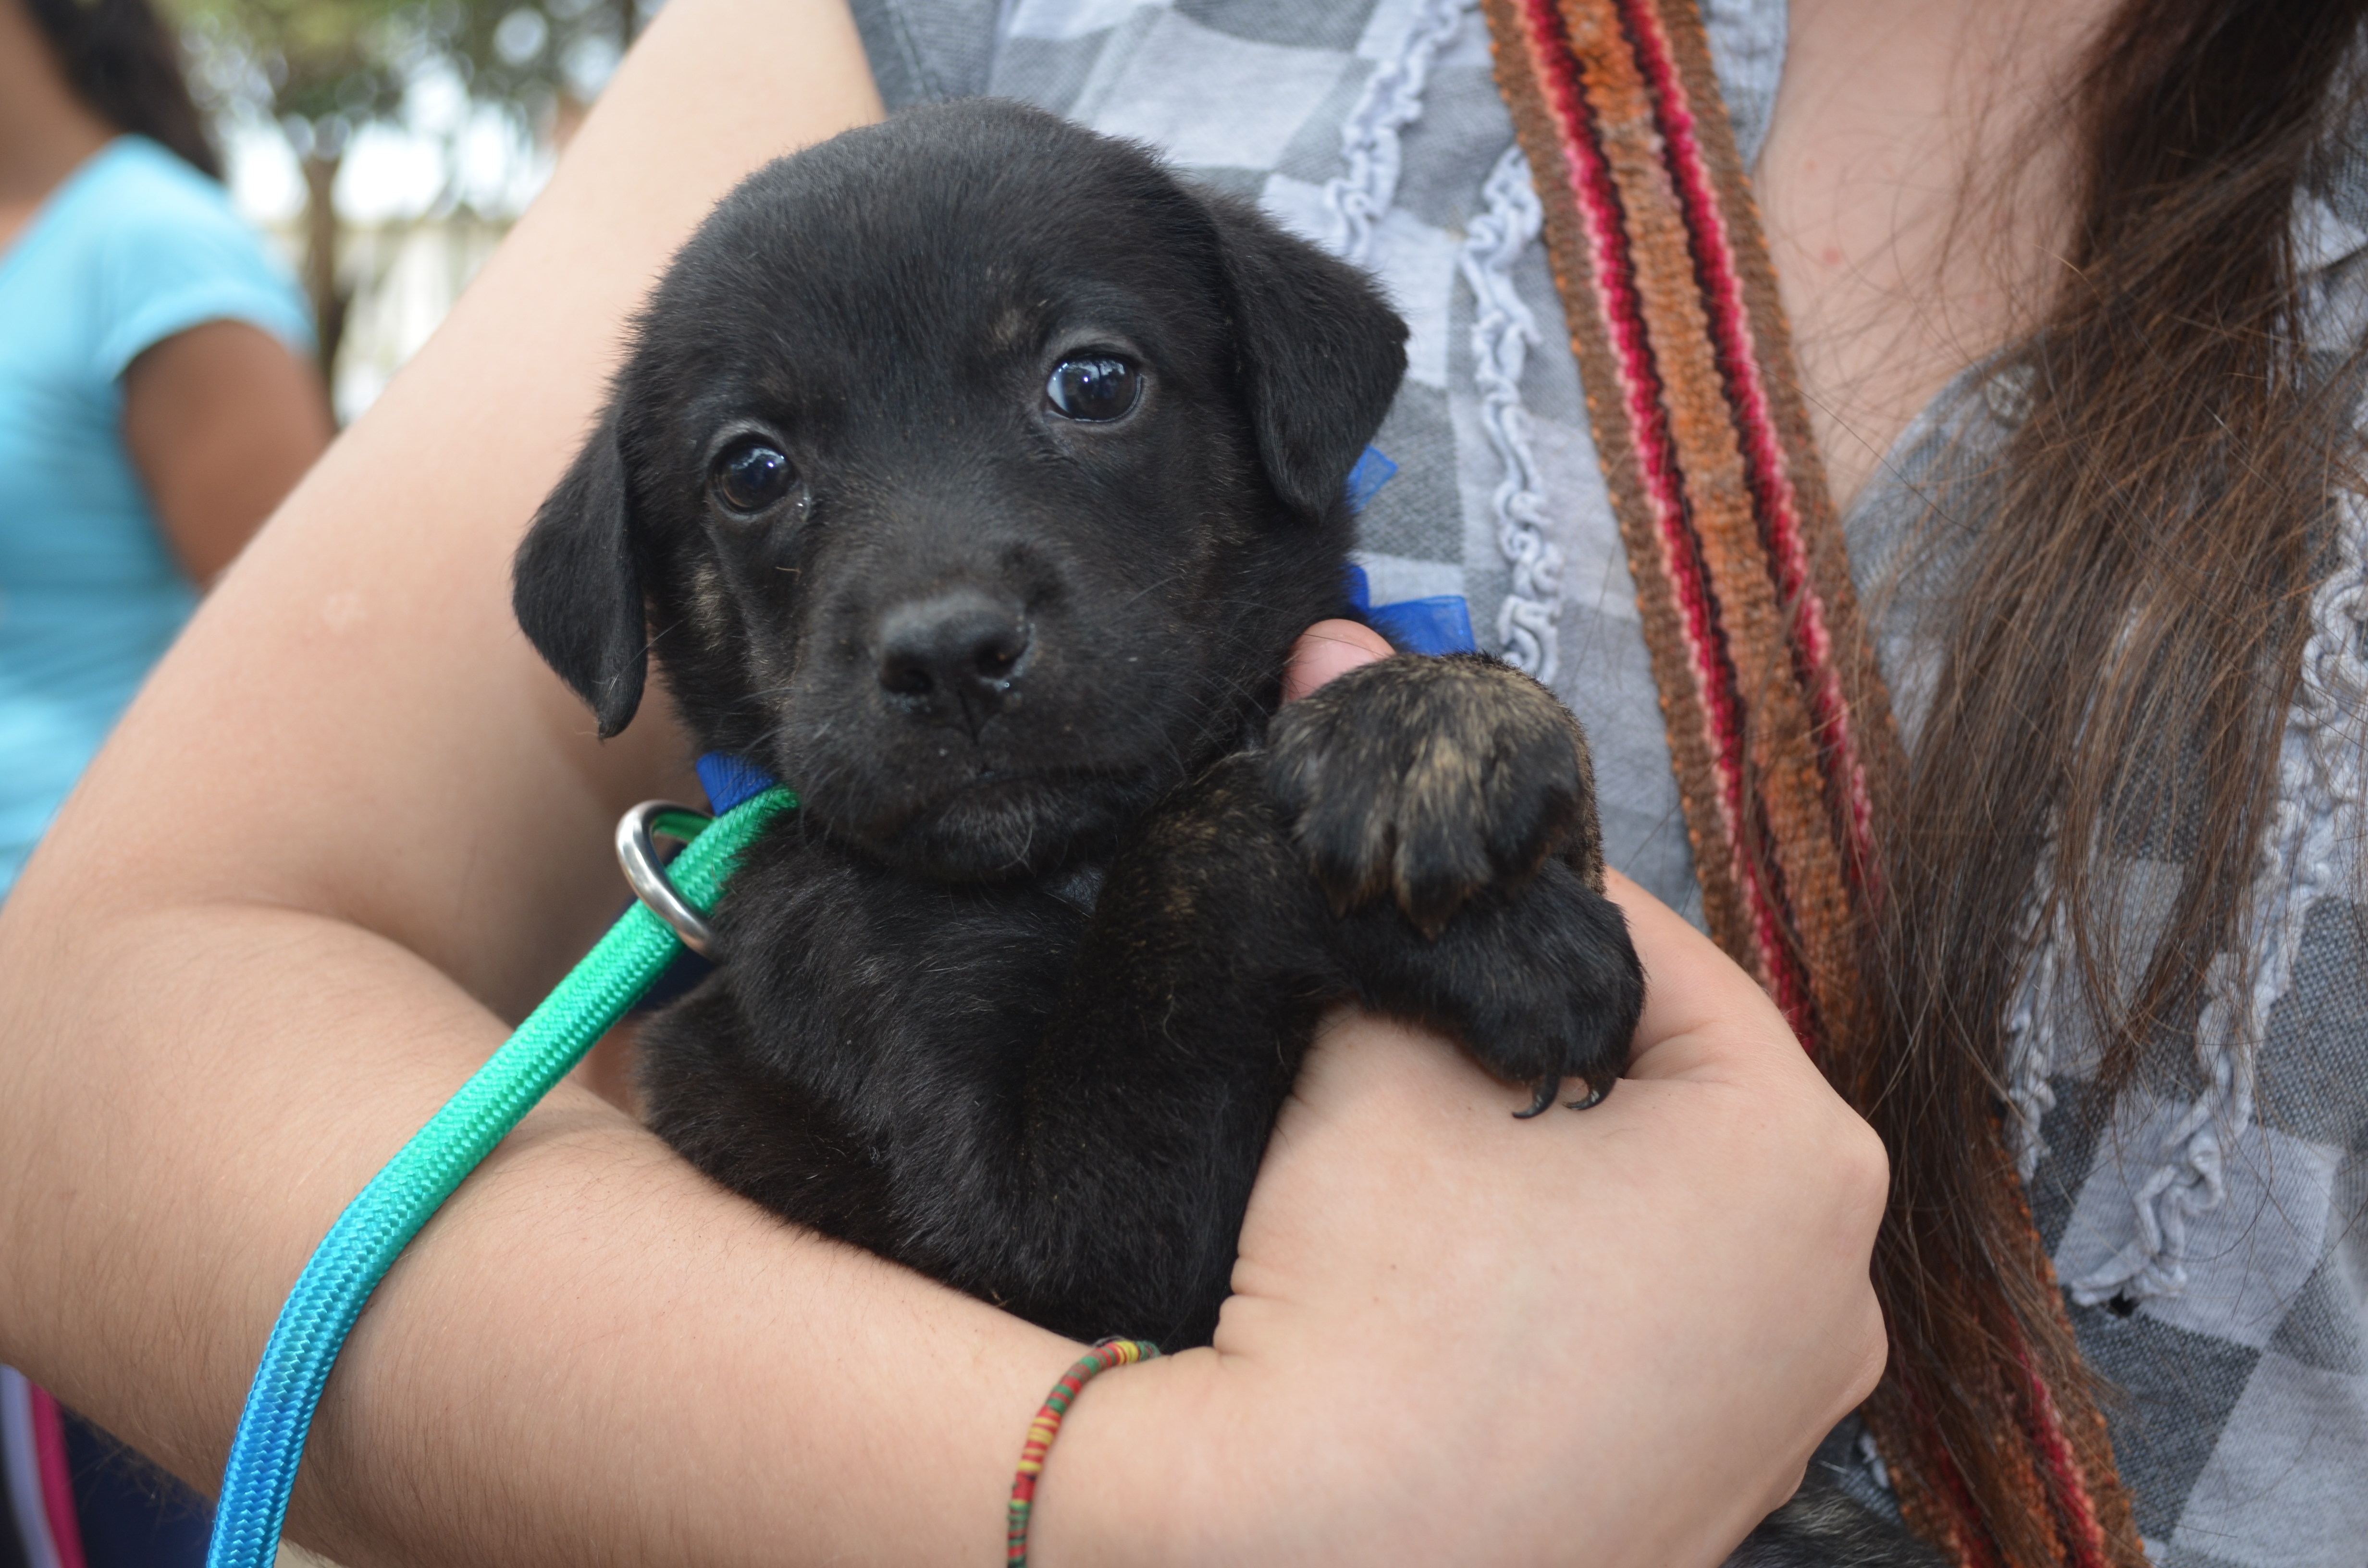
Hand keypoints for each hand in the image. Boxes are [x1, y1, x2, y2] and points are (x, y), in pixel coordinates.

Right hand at [1030, 621, 1887, 1566]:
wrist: (1303, 1565)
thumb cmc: (1371, 1300)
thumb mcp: (1373, 1041)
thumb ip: (1375, 858)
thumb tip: (1331, 644)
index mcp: (1801, 1145)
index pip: (1638, 945)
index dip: (1500, 913)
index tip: (1408, 911)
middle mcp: (1835, 1282)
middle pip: (1650, 1086)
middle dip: (1523, 1044)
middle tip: (1396, 1043)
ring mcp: (1780, 1406)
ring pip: (1640, 1213)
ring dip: (1537, 1170)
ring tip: (1411, 1177)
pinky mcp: (1705, 1493)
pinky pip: (1633, 1328)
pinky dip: (1553, 1292)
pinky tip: (1451, 1300)